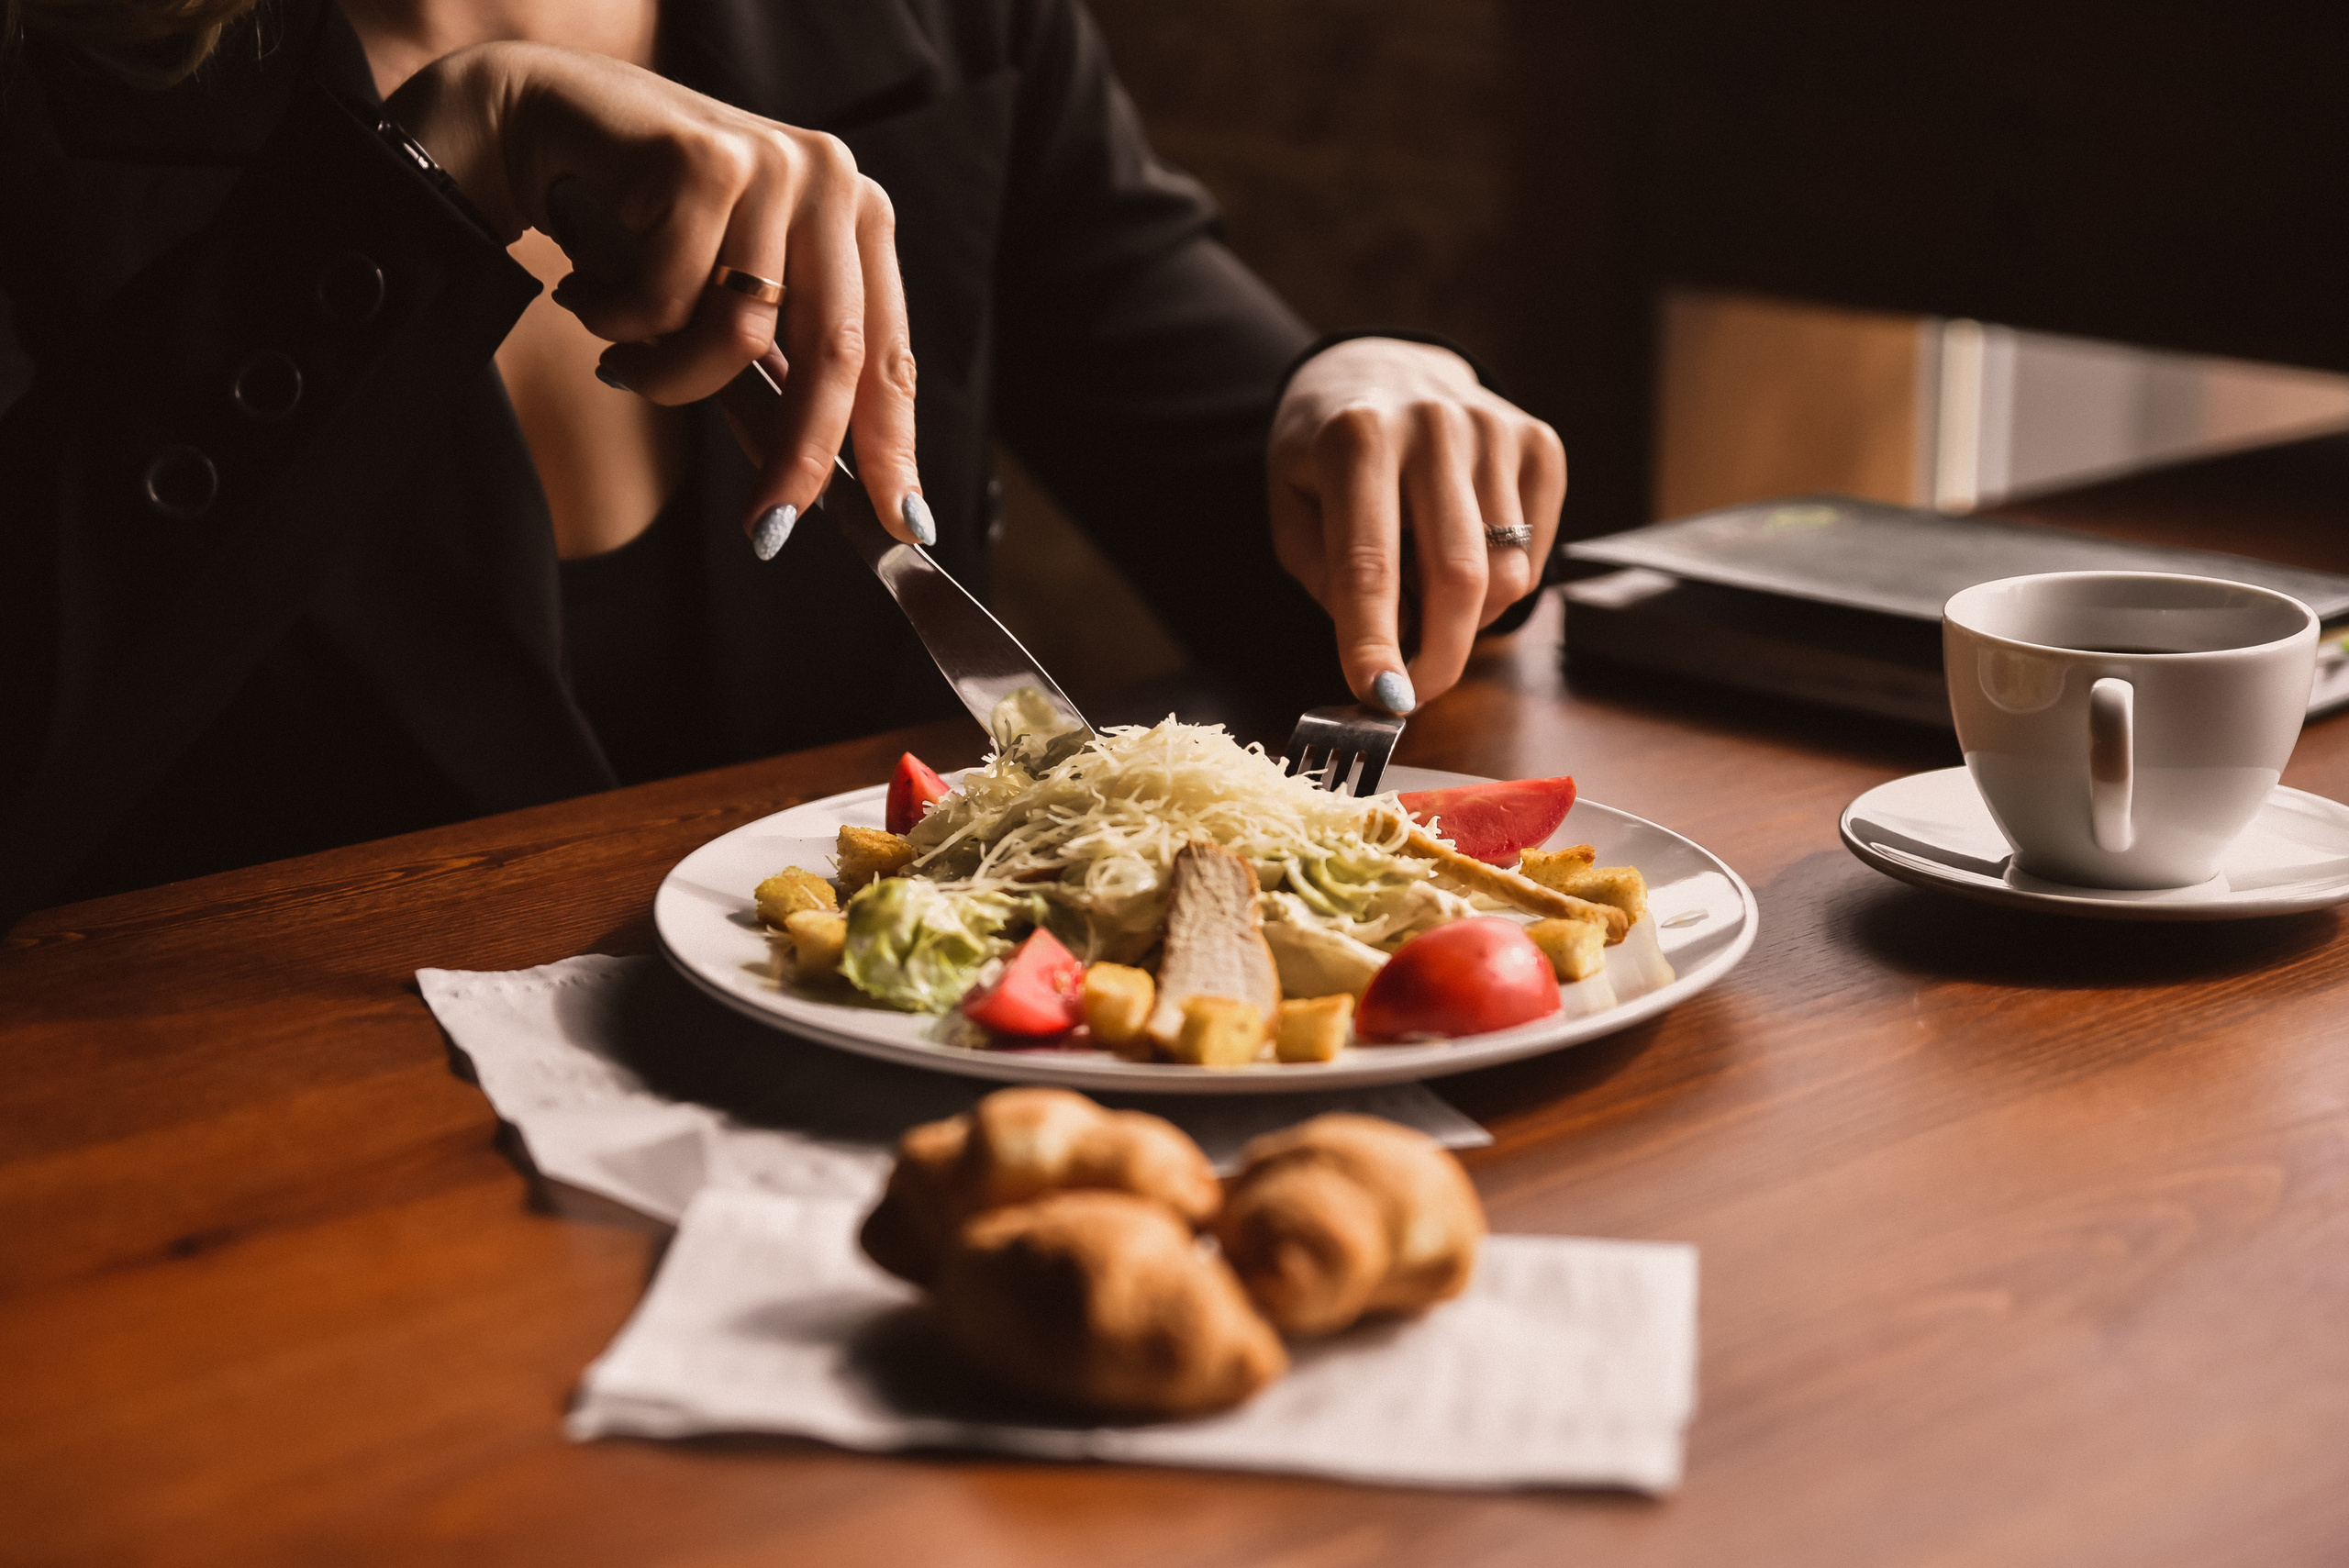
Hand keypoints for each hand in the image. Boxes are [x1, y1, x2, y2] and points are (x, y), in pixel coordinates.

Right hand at [385, 43, 928, 550]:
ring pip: (738, 336)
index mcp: (858, 220)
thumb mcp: (723, 306)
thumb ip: (770, 383)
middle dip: (799, 457)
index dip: (894, 447)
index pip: (888, 355)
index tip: (903, 526)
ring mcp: (772, 164)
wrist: (545, 119)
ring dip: (668, 376)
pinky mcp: (705, 159)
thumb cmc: (643, 225)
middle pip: (835, 355)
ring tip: (623, 355)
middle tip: (766, 529)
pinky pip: (666, 300)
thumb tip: (806, 491)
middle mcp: (831, 182)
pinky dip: (617, 322)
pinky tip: (589, 292)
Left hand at [1267, 338, 1564, 712]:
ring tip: (1427, 598)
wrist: (1379, 369)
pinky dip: (1501, 582)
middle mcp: (1433, 424)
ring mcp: (1495, 430)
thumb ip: (1330, 577)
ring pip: (1506, 575)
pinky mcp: (1539, 443)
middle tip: (1413, 691)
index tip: (1381, 698)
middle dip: (1438, 657)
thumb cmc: (1326, 455)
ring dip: (1468, 619)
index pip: (1369, 562)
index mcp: (1357, 437)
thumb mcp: (1294, 509)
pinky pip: (1536, 553)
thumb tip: (1395, 644)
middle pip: (1457, 578)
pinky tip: (1464, 554)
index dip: (1374, 640)